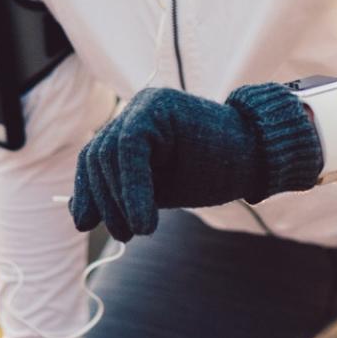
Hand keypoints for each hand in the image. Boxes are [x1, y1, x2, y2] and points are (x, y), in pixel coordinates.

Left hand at [67, 83, 323, 241]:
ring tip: (138, 231)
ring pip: (109, 153)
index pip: (95, 157)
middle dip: (105, 200)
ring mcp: (146, 102)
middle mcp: (136, 108)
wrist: (258, 155)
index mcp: (132, 125)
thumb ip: (121, 192)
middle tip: (122, 235)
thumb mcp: (158, 187)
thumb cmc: (211, 171)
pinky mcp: (160, 105)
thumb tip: (78, 212)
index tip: (83, 223)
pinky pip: (130, 146)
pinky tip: (144, 221)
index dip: (86, 192)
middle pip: (99, 155)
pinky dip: (133, 188)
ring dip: (119, 199)